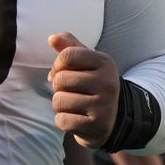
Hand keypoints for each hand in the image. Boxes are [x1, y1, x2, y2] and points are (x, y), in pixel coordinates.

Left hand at [48, 32, 119, 148]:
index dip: (58, 65)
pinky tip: (76, 118)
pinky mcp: (97, 126)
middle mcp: (107, 83)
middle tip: (72, 92)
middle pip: (60, 79)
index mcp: (105, 62)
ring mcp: (104, 106)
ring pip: (59, 100)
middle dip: (59, 87)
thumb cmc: (92, 85)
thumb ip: (70, 47)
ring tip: (75, 105)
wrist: (112, 119)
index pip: (67, 55)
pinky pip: (62, 120)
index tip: (64, 71)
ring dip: (60, 105)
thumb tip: (52, 38)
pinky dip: (63, 121)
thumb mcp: (87, 63)